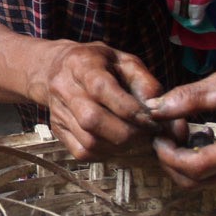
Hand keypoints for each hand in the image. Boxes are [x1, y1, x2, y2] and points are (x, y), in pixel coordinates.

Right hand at [32, 40, 166, 159]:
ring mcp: (58, 111)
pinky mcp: (57, 130)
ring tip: (134, 138)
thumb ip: (145, 82)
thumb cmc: (99, 64)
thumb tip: (158, 110)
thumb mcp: (125, 61)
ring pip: (88, 140)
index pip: (101, 89)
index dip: (130, 109)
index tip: (152, 120)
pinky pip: (82, 152)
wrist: (58, 68)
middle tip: (146, 134)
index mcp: (81, 64)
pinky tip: (116, 143)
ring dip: (119, 146)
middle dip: (127, 133)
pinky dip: (105, 153)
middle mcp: (63, 87)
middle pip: (92, 119)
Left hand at [144, 59, 215, 187]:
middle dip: (172, 162)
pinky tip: (195, 135)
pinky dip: (195, 160)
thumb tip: (153, 110)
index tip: (158, 137)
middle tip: (164, 136)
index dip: (169, 156)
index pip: (195, 168)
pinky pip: (212, 173)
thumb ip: (186, 98)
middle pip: (195, 182)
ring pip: (202, 180)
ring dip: (182, 162)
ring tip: (178, 132)